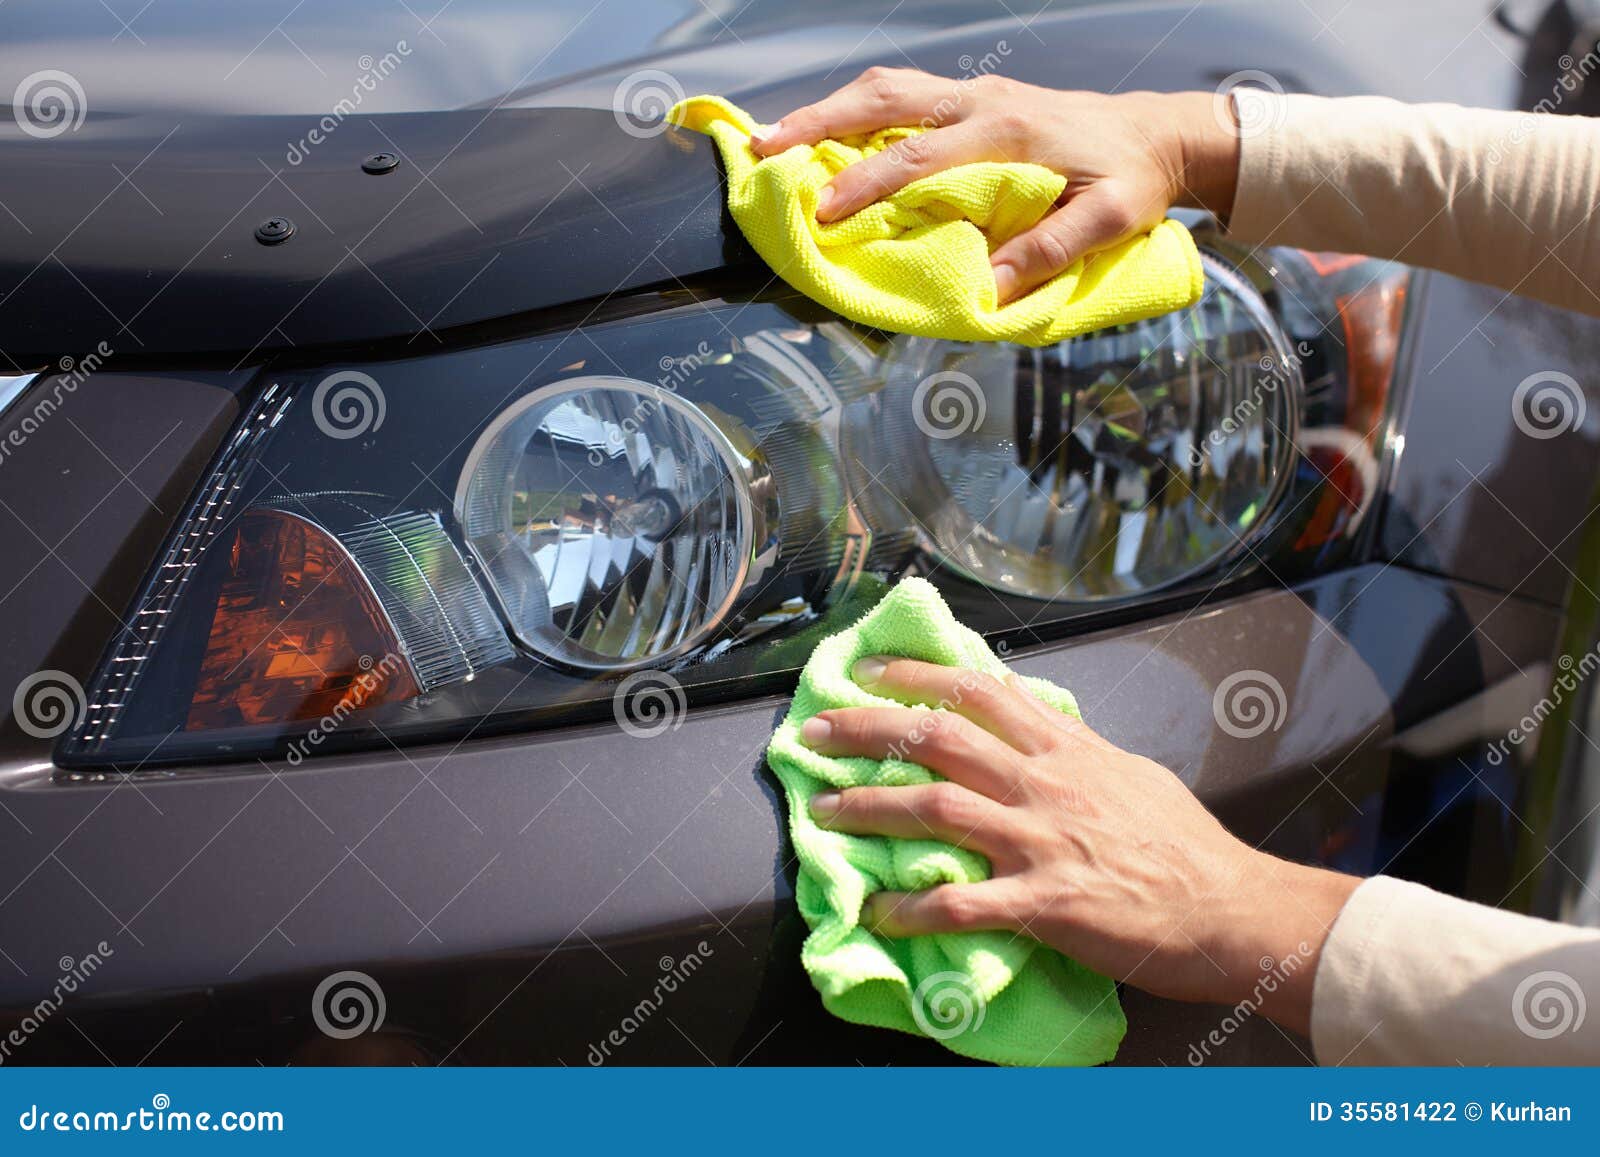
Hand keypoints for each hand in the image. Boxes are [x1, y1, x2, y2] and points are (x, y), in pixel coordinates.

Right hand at [750, 68, 1239, 303]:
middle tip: (762, 148)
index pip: (919, 158)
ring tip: (776, 137)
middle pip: (884, 100)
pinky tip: (826, 132)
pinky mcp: (973, 98)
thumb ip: (1050, 250)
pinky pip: (903, 95)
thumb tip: (988, 288)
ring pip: (887, 88)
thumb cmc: (1132, 181)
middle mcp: (982, 101)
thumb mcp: (1110, 220)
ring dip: (827, 109)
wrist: (1157, 133)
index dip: (865, 186)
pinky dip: (857, 110)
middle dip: (817, 123)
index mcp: (1009, 132)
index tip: (822, 217)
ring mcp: (974, 93)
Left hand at [800, 658, 1358, 1034]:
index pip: (977, 692)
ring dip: (868, 806)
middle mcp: (1043, 783)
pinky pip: (960, 904)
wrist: (1231, 908)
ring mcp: (1040, 840)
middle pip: (937, 738)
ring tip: (823, 810)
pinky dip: (911, 908)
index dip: (913, 675)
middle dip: (867, 728)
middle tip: (815, 730)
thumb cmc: (1186, 846)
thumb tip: (1039, 726)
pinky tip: (876, 912)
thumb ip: (1075, 750)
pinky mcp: (1043, 903)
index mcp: (1064, 749)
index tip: (867, 670)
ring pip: (933, 808)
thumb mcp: (1130, 774)